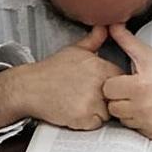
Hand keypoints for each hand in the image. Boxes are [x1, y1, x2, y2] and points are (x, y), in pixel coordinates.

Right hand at [0, 26, 119, 130]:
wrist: (30, 88)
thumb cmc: (50, 71)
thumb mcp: (73, 50)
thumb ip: (93, 40)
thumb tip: (104, 27)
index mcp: (99, 66)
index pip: (121, 79)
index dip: (111, 83)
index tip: (99, 84)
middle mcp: (98, 83)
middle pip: (116, 97)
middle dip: (106, 98)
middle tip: (86, 94)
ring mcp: (92, 101)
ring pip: (108, 112)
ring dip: (97, 111)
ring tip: (79, 101)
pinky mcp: (84, 117)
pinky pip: (96, 124)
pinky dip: (88, 121)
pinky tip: (75, 110)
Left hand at [102, 24, 151, 138]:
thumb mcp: (148, 55)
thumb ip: (126, 40)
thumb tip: (111, 24)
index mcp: (138, 86)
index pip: (107, 89)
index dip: (115, 84)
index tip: (126, 81)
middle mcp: (143, 107)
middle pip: (112, 106)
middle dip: (120, 99)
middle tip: (134, 92)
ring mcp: (149, 122)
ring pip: (123, 120)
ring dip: (129, 112)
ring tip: (143, 102)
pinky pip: (137, 130)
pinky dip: (141, 123)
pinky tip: (151, 112)